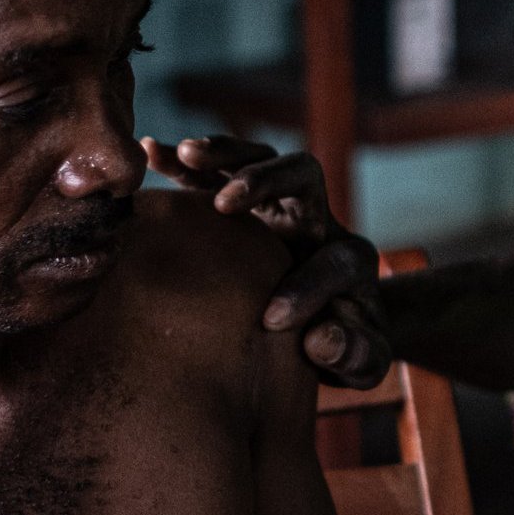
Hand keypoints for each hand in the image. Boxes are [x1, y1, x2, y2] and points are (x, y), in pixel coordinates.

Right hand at [143, 135, 390, 387]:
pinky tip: (151, 152)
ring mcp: (276, 208)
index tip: (274, 320)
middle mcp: (316, 220)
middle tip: (226, 202)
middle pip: (302, 175)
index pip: (336, 258)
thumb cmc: (342, 347)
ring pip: (257, 160)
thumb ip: (354, 355)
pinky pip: (214, 173)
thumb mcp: (361, 362)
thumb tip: (322, 339)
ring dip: (223, 154)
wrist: (324, 328)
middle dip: (266, 181)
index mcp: (350, 260)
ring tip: (185, 154)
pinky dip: (185, 162)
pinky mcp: (240, 208)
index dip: (309, 285)